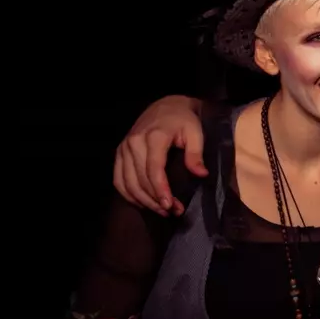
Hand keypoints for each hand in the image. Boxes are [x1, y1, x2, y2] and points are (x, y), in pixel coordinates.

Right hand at [113, 95, 204, 215]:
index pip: (154, 168)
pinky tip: (142, 204)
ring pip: (127, 182)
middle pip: (140, 179)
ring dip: (143, 201)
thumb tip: (200, 174)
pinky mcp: (119, 153)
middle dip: (155, 199)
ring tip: (161, 211)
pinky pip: (118, 180)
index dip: (160, 189)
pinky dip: (128, 195)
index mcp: (154, 136)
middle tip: (172, 212)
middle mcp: (134, 142)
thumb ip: (196, 153)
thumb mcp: (196, 132)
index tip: (170, 205)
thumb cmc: (183, 120)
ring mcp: (124, 148)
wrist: (166, 106)